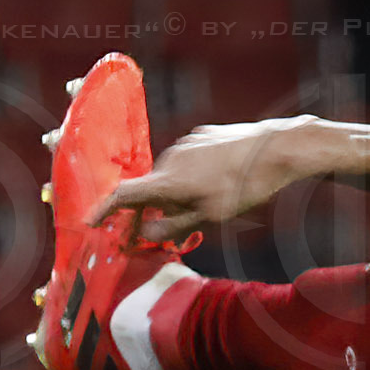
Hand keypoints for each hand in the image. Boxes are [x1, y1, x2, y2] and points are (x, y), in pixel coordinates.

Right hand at [93, 116, 336, 236]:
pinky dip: (193, 177)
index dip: (104, 210)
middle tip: (169, 231)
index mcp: (168, 181)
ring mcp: (186, 144)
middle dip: (155, 210)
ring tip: (210, 204)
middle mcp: (171, 159)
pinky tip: (221, 182)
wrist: (277, 148)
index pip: (124, 195)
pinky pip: (189, 161)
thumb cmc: (246, 185)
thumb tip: (147, 232)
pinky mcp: (202, 136)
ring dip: (178, 193)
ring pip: (172, 175)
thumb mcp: (211, 215)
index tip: (92, 221)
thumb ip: (176, 225)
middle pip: (152, 189)